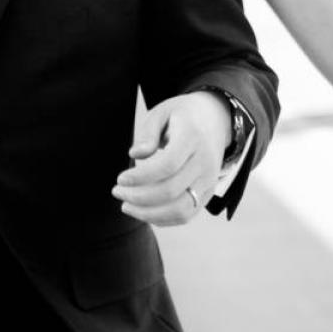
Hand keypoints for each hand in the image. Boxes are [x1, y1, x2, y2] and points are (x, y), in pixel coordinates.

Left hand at [113, 91, 230, 225]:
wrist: (216, 120)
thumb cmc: (181, 116)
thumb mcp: (162, 112)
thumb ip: (147, 133)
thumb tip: (135, 155)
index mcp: (192, 137)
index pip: (167, 165)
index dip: (141, 177)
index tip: (120, 179)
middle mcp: (205, 161)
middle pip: (171, 190)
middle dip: (138, 197)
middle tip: (117, 191)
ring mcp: (209, 180)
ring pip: (180, 210)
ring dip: (149, 214)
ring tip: (126, 206)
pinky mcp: (208, 193)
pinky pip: (186, 215)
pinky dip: (162, 219)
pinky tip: (143, 211)